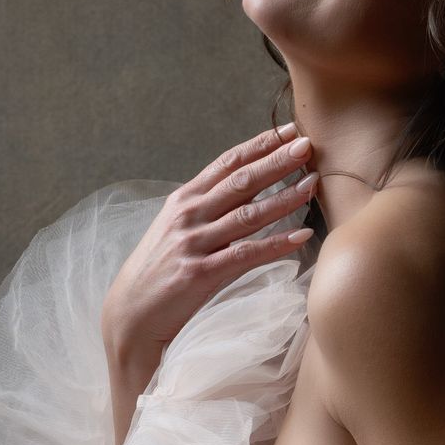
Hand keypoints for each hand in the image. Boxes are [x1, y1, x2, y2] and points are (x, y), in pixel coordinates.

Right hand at [102, 124, 318, 386]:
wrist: (130, 313)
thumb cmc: (159, 271)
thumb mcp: (176, 229)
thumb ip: (207, 207)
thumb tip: (245, 188)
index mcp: (184, 199)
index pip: (227, 163)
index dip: (260, 145)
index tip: (288, 130)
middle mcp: (189, 215)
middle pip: (241, 181)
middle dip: (277, 161)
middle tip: (308, 145)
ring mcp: (194, 243)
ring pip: (249, 215)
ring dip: (285, 198)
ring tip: (313, 184)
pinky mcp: (201, 273)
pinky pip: (247, 254)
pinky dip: (276, 244)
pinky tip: (301, 236)